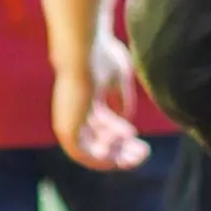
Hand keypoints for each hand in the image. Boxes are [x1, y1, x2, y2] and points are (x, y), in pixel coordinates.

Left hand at [53, 51, 149, 171]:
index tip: (140, 140)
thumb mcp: (118, 79)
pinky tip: (120, 154)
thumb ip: (121, 100)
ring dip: (116, 157)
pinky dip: (101, 157)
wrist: (82, 53)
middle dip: (122, 149)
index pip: (103, 125)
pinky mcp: (67, 128)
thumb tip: (125, 119)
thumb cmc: (101, 58)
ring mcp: (68, 121)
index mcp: (85, 98)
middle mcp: (74, 112)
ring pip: (91, 149)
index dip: (122, 135)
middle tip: (144, 153)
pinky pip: (82, 154)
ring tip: (138, 156)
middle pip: (98, 139)